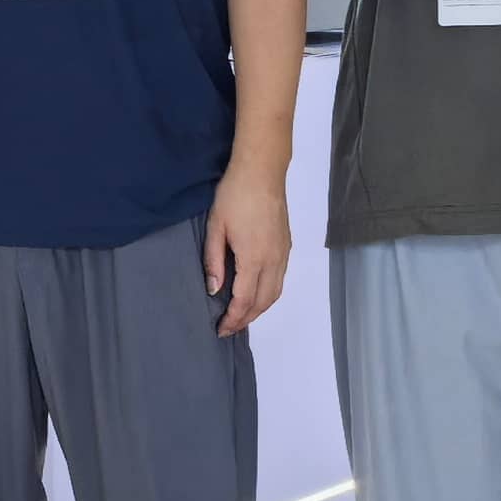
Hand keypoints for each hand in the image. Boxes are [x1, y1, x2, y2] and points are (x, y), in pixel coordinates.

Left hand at [203, 167, 292, 335]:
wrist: (262, 171)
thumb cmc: (234, 195)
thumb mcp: (215, 227)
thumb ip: (214, 261)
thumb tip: (213, 290)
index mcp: (253, 258)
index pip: (244, 300)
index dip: (233, 319)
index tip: (220, 329)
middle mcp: (273, 261)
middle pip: (263, 302)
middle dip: (246, 319)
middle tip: (228, 328)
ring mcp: (283, 254)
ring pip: (275, 293)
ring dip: (259, 310)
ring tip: (241, 317)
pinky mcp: (286, 246)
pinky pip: (280, 280)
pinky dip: (268, 295)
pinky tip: (256, 294)